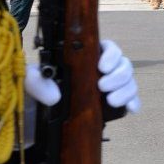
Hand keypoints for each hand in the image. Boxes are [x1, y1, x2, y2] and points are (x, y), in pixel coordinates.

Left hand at [23, 39, 139, 114]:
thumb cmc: (37, 92)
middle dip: (118, 76)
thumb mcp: (30, 83)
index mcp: (87, 58)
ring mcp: (111, 87)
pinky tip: (130, 109)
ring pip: (129, 82)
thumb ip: (36, 82)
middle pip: (124, 65)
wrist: (39, 116)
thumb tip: (54, 95)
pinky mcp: (115, 104)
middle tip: (102, 86)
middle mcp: (103, 71)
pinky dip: (133, 103)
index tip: (102, 67)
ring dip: (125, 90)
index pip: (108, 48)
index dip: (110, 55)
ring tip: (111, 101)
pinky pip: (131, 100)